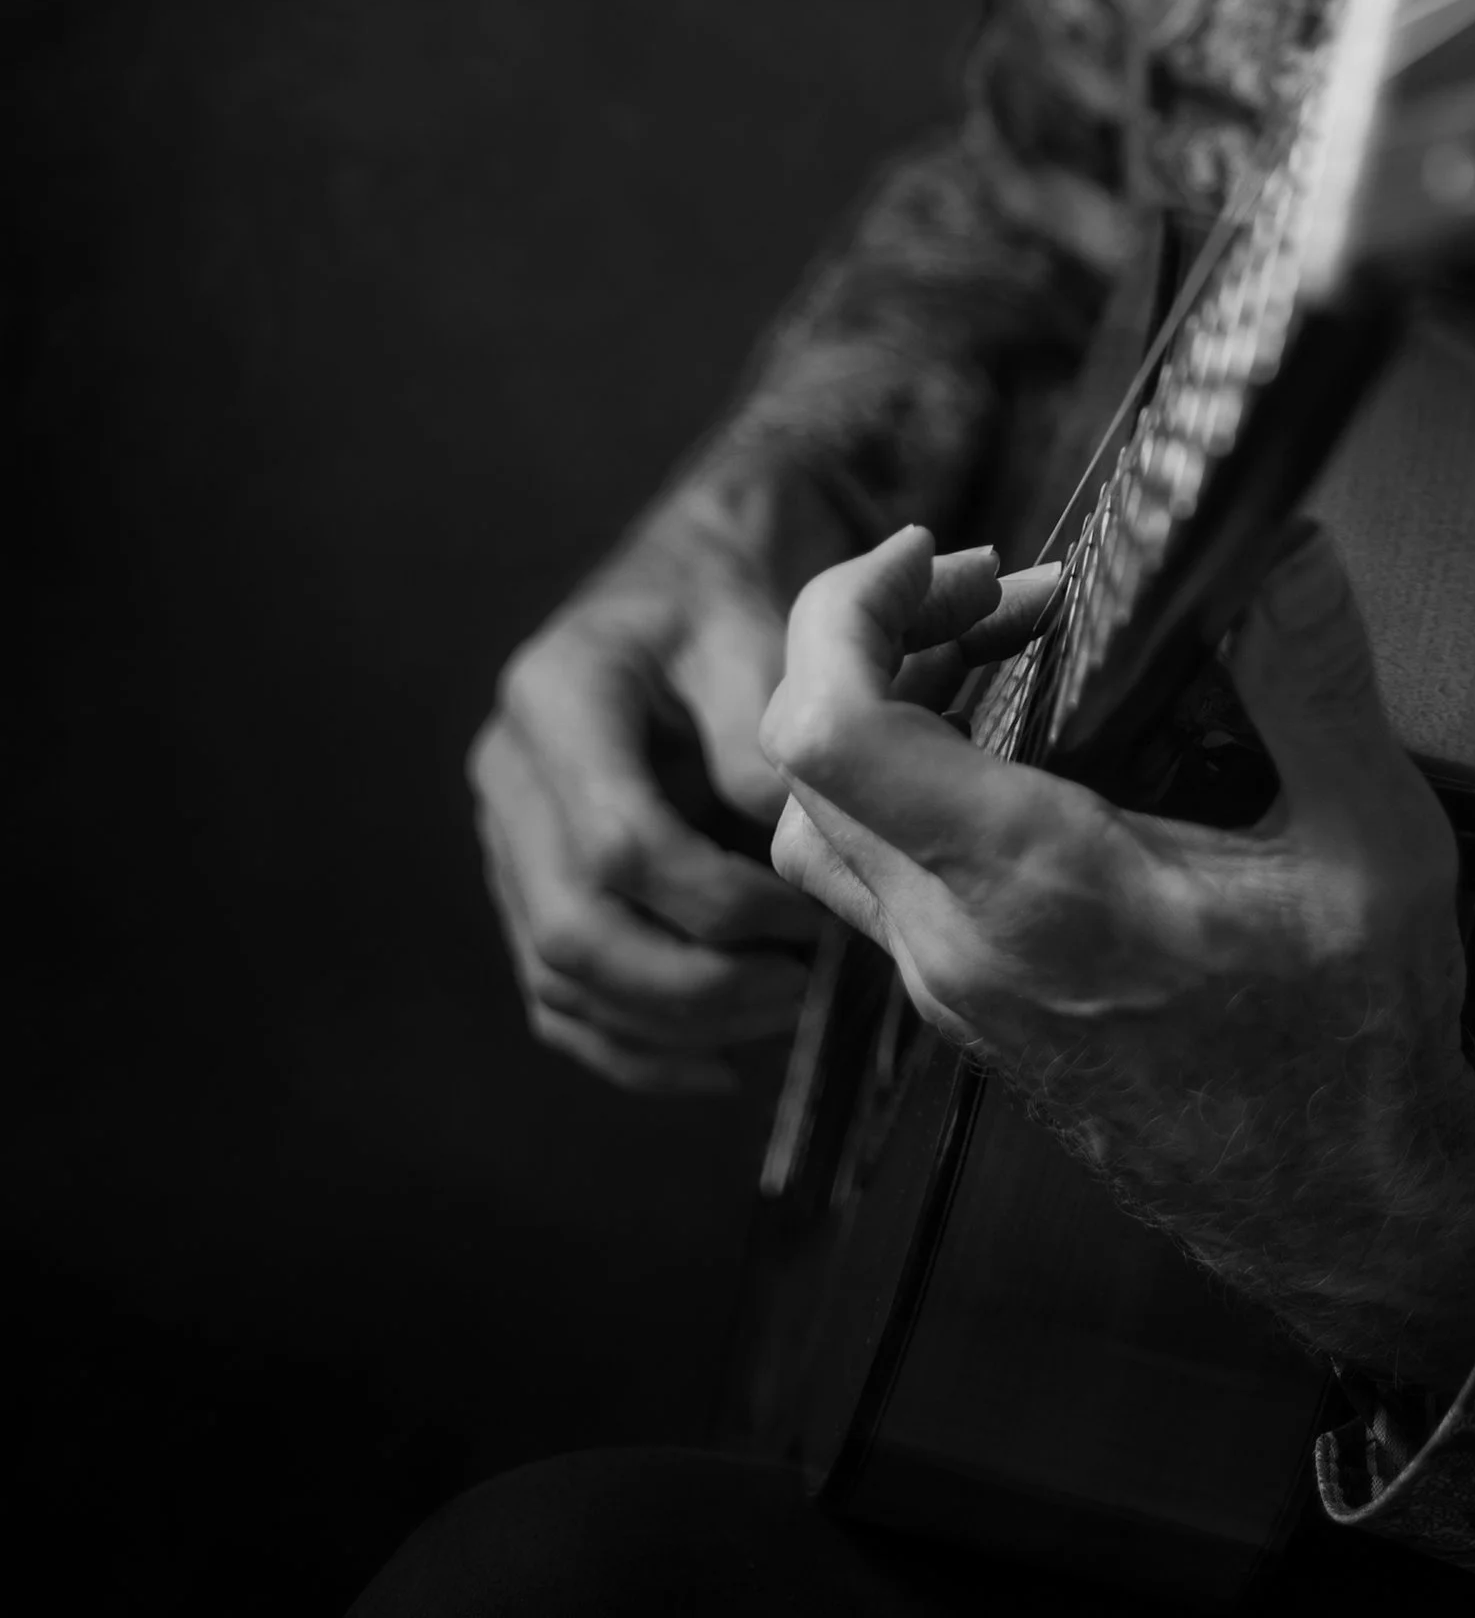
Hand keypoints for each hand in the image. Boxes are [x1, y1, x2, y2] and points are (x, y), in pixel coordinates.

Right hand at [470, 469, 842, 1094]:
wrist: (697, 562)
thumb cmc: (743, 587)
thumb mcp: (766, 626)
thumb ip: (766, 736)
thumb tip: (782, 851)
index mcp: (557, 693)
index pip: (621, 846)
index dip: (721, 904)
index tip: (815, 921)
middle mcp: (508, 768)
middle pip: (573, 930)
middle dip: (695, 985)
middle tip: (802, 995)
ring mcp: (507, 831)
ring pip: (559, 976)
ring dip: (671, 1024)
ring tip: (780, 1020)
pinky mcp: (528, 878)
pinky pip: (555, 994)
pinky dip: (630, 1046)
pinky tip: (718, 1064)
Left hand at [760, 520, 1474, 1390]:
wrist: (1339, 1212)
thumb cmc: (1352, 1045)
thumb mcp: (1374, 844)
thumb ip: (1313, 676)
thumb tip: (1272, 536)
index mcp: (1034, 894)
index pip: (828, 738)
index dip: (844, 613)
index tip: (931, 550)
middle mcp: (957, 943)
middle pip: (806, 759)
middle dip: (879, 630)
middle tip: (1002, 581)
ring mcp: (949, 981)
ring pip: (824, 819)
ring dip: (880, 703)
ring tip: (1004, 641)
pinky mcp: (966, 997)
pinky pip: (874, 867)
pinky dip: (907, 771)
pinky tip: (1020, 736)